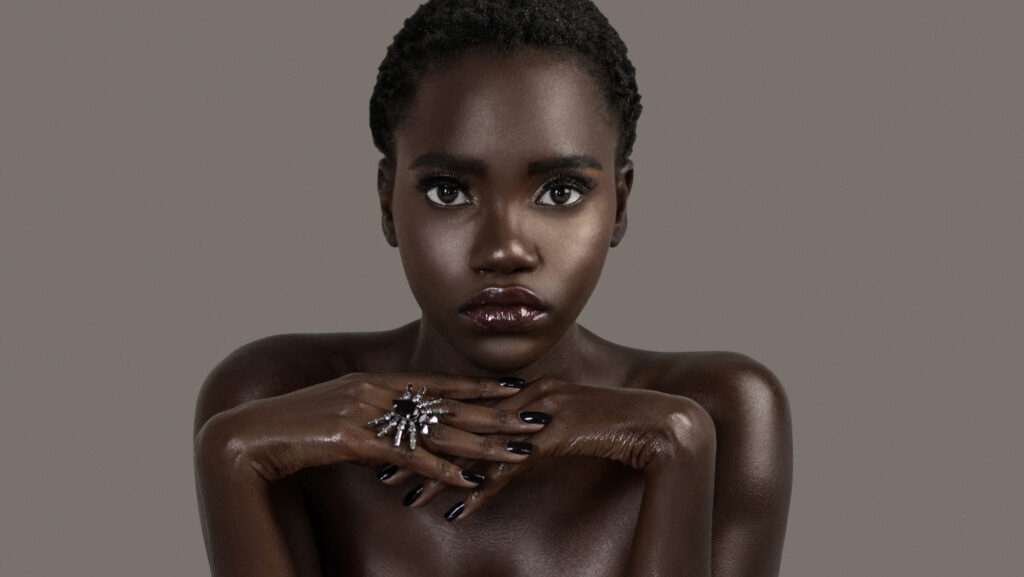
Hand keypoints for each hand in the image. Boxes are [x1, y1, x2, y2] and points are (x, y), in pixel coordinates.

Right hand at [193, 372, 546, 488]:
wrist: (251, 434)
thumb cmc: (294, 427)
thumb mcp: (339, 416)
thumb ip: (371, 419)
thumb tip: (396, 437)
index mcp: (377, 382)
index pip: (439, 385)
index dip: (479, 389)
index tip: (515, 389)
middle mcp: (378, 392)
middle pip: (449, 407)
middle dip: (496, 416)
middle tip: (534, 420)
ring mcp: (368, 413)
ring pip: (437, 432)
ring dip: (480, 446)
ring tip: (516, 455)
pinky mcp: (356, 438)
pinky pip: (408, 458)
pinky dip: (439, 471)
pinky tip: (466, 481)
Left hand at [385, 377, 714, 519]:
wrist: (661, 424)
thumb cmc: (618, 424)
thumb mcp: (572, 421)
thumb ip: (541, 426)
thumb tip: (516, 441)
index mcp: (529, 388)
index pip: (468, 407)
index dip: (430, 425)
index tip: (399, 439)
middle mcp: (528, 396)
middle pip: (461, 423)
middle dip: (420, 445)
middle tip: (380, 464)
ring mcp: (538, 415)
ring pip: (476, 447)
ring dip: (438, 472)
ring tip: (405, 494)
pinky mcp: (552, 439)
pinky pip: (508, 471)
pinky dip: (481, 491)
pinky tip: (457, 511)